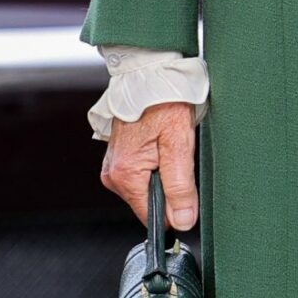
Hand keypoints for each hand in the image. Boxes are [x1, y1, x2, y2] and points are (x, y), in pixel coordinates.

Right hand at [100, 100, 198, 230]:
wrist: (150, 76)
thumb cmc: (164, 104)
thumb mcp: (179, 146)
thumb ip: (180, 187)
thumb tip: (183, 221)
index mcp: (125, 176)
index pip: (151, 217)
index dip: (173, 209)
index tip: (184, 186)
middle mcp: (113, 174)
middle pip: (149, 203)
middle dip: (169, 188)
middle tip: (177, 157)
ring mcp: (113, 166)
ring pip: (147, 189)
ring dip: (163, 174)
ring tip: (168, 147)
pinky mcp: (118, 158)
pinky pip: (142, 175)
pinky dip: (155, 166)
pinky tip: (160, 146)